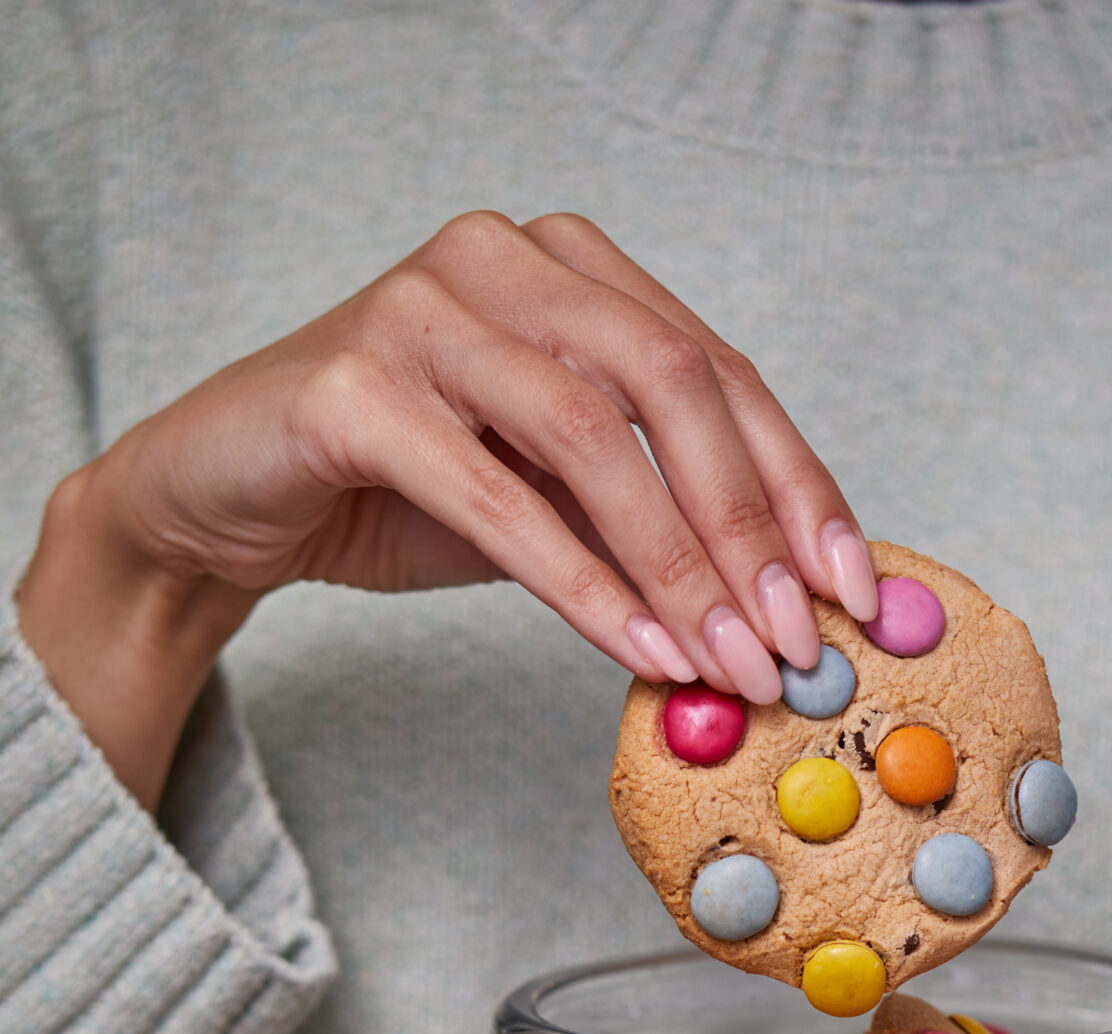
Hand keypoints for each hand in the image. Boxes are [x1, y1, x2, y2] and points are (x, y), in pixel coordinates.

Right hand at [15, 209, 877, 807]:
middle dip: (749, 526)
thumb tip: (784, 611)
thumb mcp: (556, 498)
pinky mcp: (352, 387)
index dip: (798, 484)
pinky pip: (498, 495)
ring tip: (726, 665)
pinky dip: (581, 583)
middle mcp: (501, 261)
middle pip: (672, 383)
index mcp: (569, 270)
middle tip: (795, 643)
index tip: (854, 591)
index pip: (719, 370)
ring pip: (592, 435)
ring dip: (677, 566)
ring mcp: (420, 310)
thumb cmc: (401, 490)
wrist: (227, 499)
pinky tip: (637, 651)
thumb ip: (653, 520)